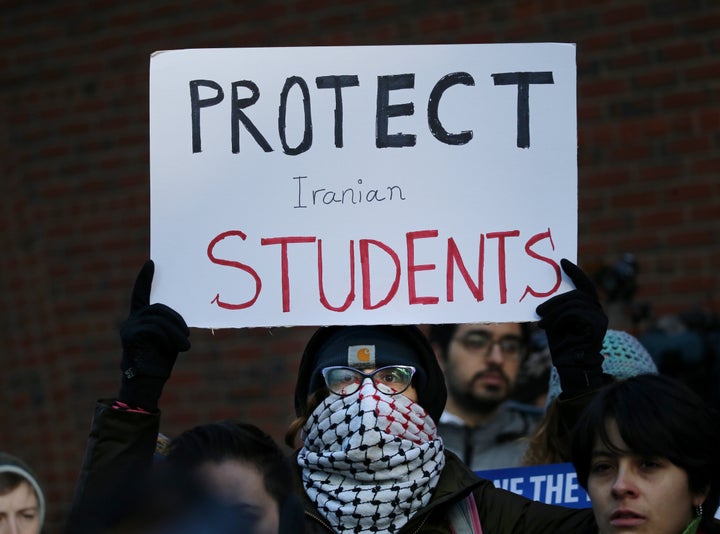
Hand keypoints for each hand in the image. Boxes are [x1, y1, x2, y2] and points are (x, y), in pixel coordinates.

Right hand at [117, 260, 189, 409]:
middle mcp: (132, 320)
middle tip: (186, 335)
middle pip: (159, 308)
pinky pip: (155, 328)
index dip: (145, 278)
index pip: (141, 293)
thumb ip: (168, 323)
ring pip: (159, 318)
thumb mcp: (168, 337)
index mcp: (141, 318)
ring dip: (176, 331)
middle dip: (176, 320)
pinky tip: (175, 349)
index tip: (151, 263)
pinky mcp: (130, 335)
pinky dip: (169, 338)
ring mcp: (129, 327)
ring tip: (185, 346)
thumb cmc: (160, 361)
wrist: (148, 381)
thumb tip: (180, 315)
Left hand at [536, 259, 607, 395]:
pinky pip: (575, 313)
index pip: (584, 284)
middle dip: (555, 300)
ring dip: (554, 312)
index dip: (575, 272)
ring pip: (574, 302)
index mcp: (588, 308)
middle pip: (576, 294)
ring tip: (541, 323)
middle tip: (538, 310)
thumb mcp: (555, 321)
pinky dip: (559, 319)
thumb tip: (542, 296)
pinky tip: (549, 328)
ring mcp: (600, 318)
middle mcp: (597, 311)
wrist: (570, 365)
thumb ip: (556, 308)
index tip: (562, 262)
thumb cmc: (561, 345)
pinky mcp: (598, 326)